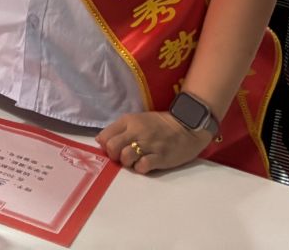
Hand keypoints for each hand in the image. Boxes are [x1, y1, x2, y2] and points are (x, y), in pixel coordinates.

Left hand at [99, 110, 214, 174]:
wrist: (187, 126)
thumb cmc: (160, 125)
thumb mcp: (137, 120)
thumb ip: (119, 129)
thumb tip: (100, 141)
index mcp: (129, 121)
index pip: (106, 135)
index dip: (106, 145)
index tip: (112, 149)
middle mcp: (137, 131)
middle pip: (112, 147)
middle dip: (114, 156)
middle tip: (121, 158)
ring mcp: (149, 144)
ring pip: (125, 157)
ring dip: (127, 162)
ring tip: (134, 161)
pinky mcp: (160, 157)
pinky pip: (142, 166)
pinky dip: (140, 168)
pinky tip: (144, 165)